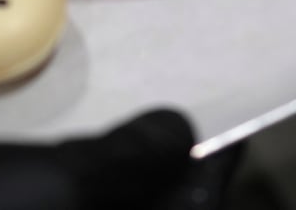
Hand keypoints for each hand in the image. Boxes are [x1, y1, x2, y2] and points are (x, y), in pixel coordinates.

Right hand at [0, 107, 241, 209]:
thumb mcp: (64, 181)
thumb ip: (132, 158)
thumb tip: (181, 130)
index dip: (214, 164)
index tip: (232, 113)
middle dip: (167, 163)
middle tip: (176, 98)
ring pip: (107, 206)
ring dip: (123, 166)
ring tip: (130, 107)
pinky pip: (66, 208)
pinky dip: (79, 175)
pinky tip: (71, 133)